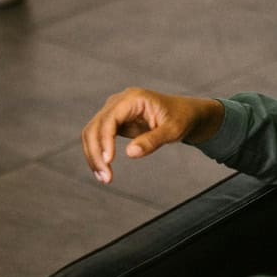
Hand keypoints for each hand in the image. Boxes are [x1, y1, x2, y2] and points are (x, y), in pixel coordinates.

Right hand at [81, 87, 223, 182]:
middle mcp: (118, 102)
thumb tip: (130, 153)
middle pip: (95, 126)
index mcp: (133, 98)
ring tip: (104, 178)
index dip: (105, 140)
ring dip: (93, 156)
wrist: (184, 113)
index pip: (110, 118)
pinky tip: (104, 171)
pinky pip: (98, 138)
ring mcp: (113, 111)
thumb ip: (153, 140)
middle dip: (96, 153)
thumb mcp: (173, 131)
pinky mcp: (113, 122)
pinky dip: (98, 154)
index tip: (109, 161)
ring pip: (92, 133)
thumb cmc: (181, 118)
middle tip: (105, 177)